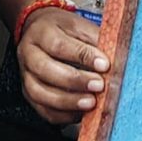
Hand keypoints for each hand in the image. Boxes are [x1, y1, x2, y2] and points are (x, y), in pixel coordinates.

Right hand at [16, 6, 110, 124]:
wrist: (40, 32)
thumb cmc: (62, 30)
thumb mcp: (79, 26)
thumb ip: (94, 40)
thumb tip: (116, 57)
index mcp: (41, 32)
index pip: (59, 45)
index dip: (83, 56)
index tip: (104, 65)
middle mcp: (29, 54)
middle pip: (45, 69)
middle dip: (75, 80)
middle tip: (99, 85)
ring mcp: (25, 75)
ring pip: (40, 92)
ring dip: (68, 101)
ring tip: (90, 103)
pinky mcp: (29, 94)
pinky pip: (42, 109)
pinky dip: (62, 115)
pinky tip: (79, 113)